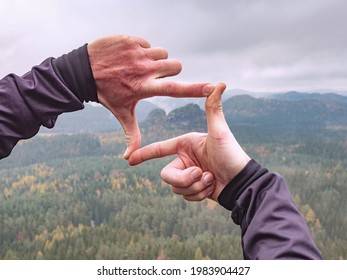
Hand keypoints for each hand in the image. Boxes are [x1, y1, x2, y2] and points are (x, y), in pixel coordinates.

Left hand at [87, 35, 213, 158]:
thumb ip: (131, 135)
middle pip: (175, 65)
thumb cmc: (106, 93)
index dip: (195, 89)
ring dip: (156, 61)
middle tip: (153, 77)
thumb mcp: (121, 113)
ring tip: (141, 68)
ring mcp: (137, 52)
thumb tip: (129, 158)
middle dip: (169, 72)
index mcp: (144, 87)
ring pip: (163, 54)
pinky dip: (144, 51)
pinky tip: (131, 58)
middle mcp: (144, 68)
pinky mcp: (131, 39)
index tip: (212, 87)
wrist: (83, 70)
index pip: (174, 89)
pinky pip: (149, 44)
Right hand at [128, 83, 250, 201]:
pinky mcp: (192, 188)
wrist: (241, 182)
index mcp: (185, 144)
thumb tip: (220, 82)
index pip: (160, 148)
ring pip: (176, 187)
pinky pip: (184, 196)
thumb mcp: (219, 131)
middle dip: (184, 179)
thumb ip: (213, 108)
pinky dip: (198, 195)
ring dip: (194, 187)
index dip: (145, 154)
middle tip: (201, 175)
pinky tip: (211, 188)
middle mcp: (185, 159)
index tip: (129, 160)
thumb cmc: (231, 154)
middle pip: (167, 175)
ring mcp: (188, 175)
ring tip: (210, 179)